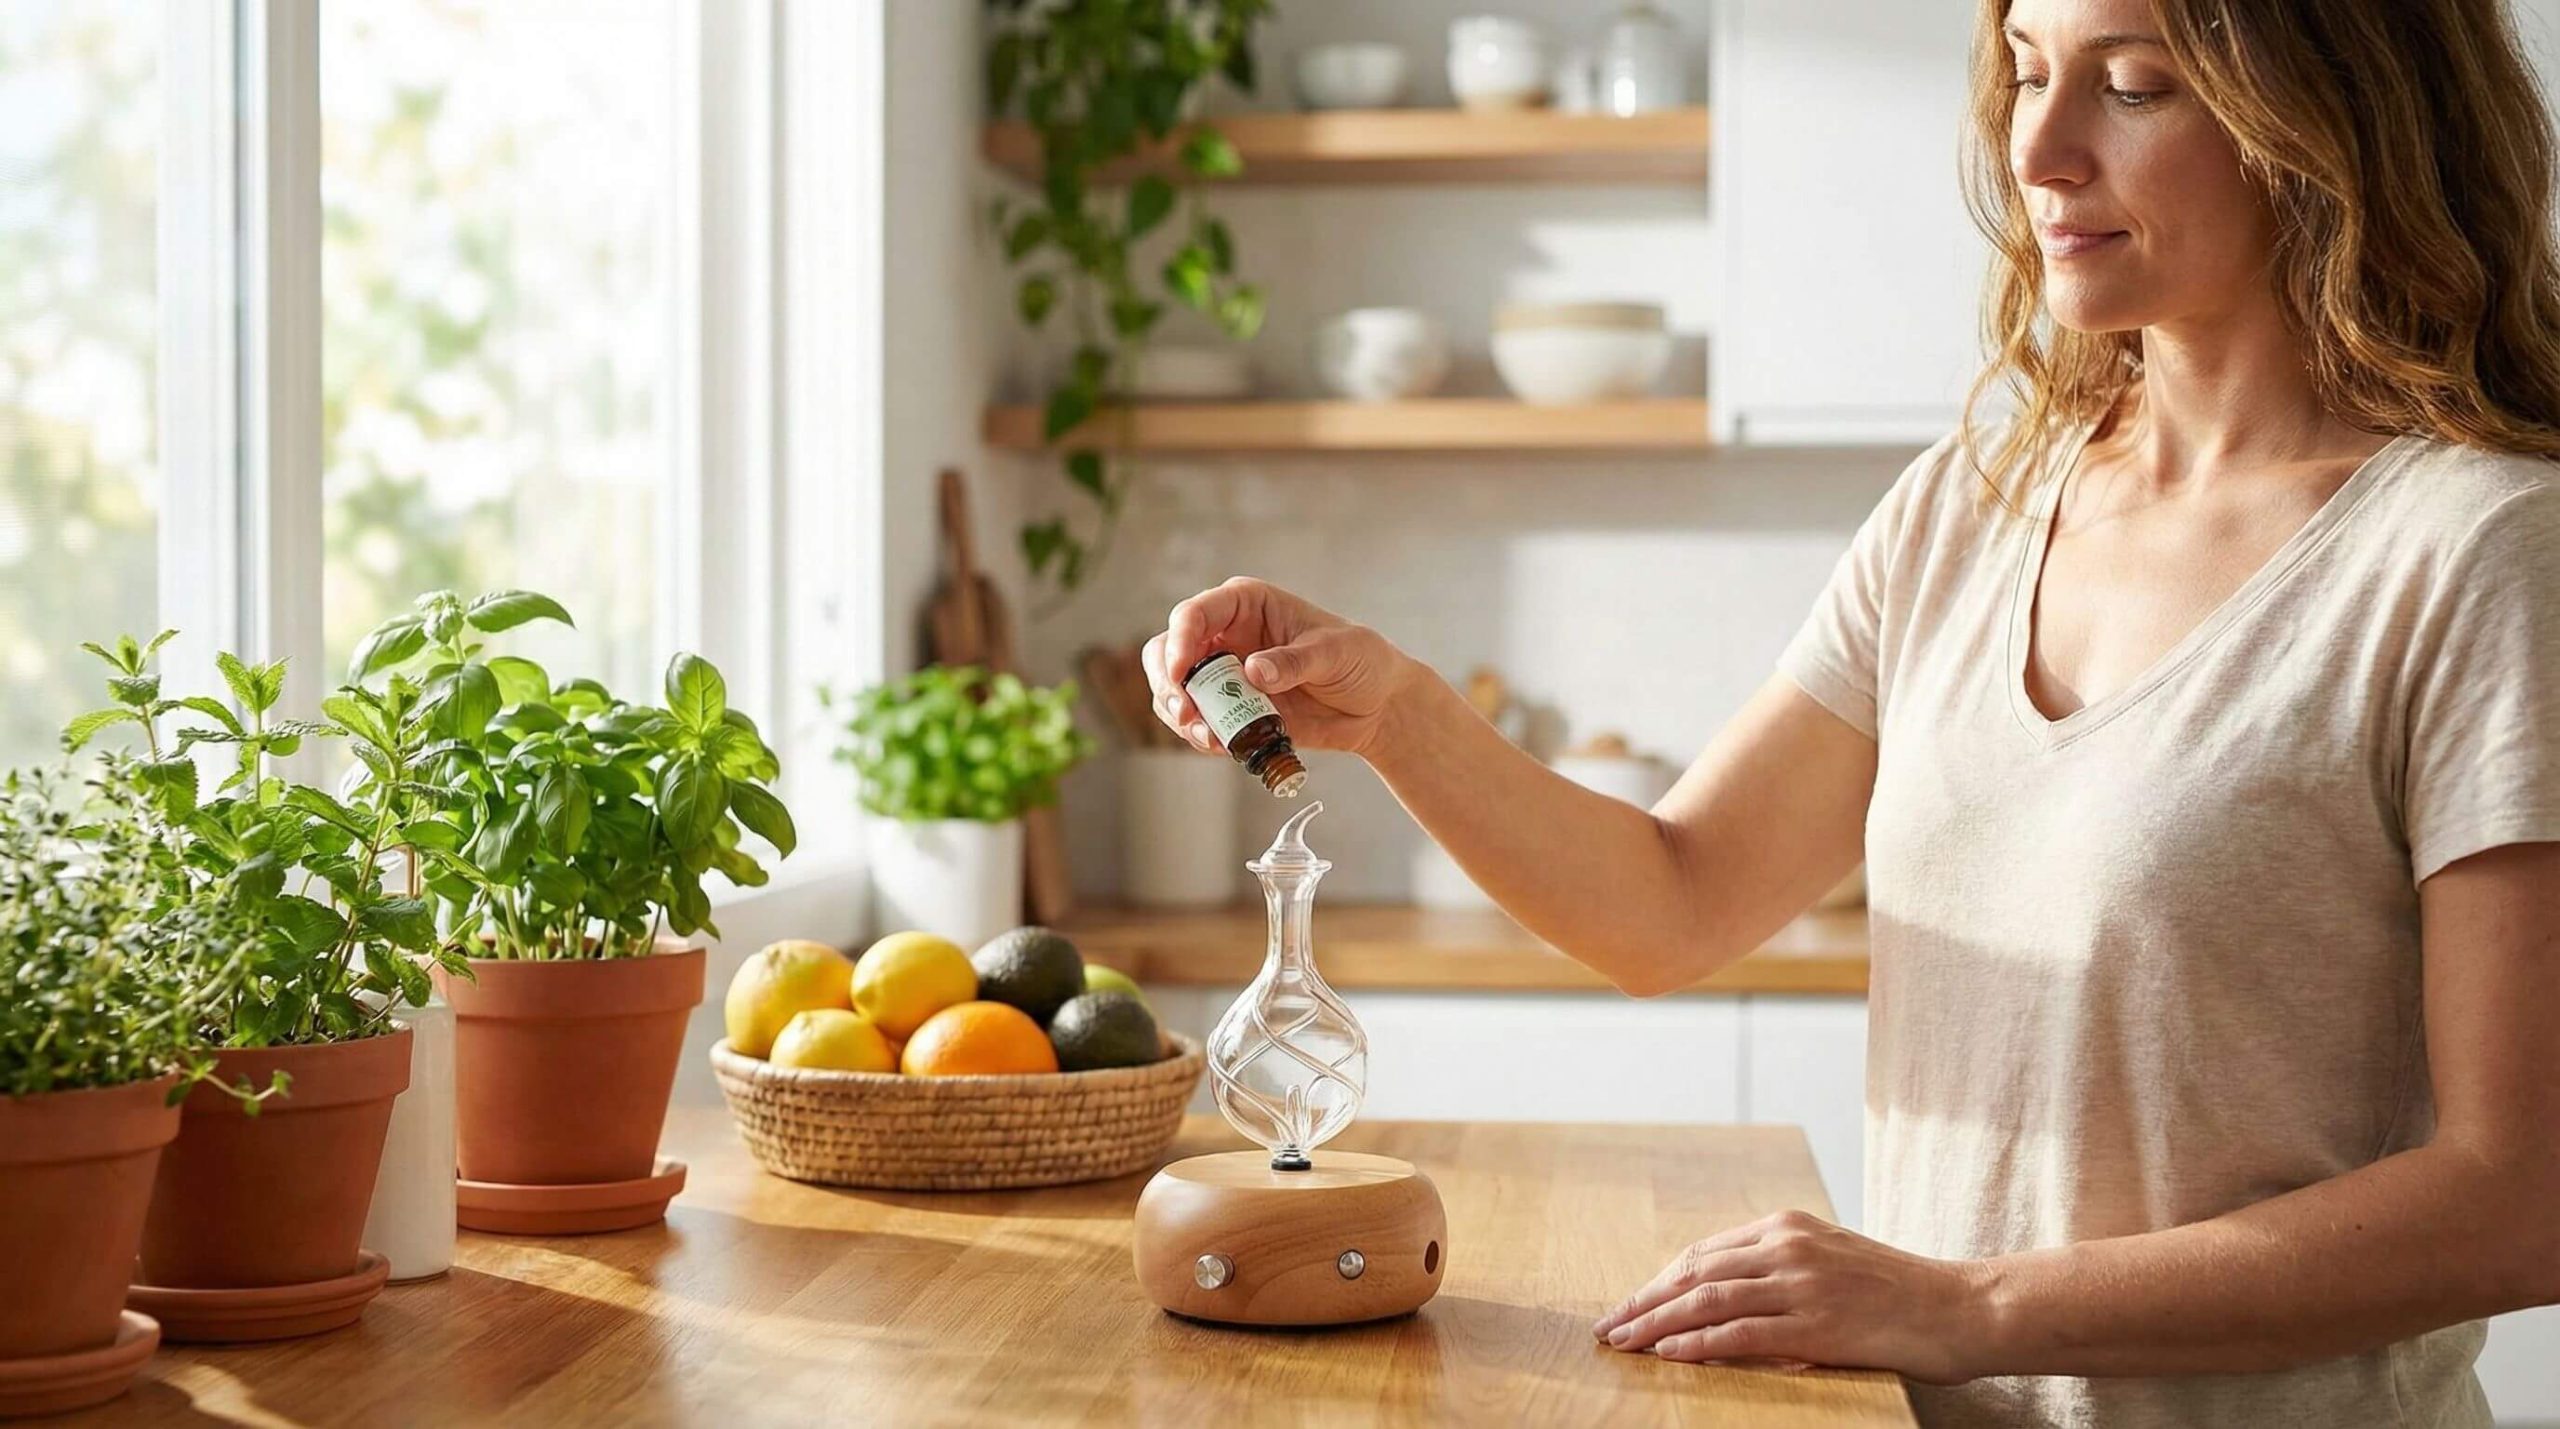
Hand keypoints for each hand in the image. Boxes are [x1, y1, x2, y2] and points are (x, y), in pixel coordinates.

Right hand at [1141, 577, 1415, 760]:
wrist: (1377, 706)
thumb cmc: (1361, 660)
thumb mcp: (1335, 653)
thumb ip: (1295, 661)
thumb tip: (1253, 672)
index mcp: (1246, 605)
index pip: (1195, 614)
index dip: (1180, 640)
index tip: (1183, 672)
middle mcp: (1225, 636)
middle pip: (1167, 651)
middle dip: (1168, 682)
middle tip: (1186, 712)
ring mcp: (1224, 675)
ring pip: (1174, 690)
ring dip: (1180, 716)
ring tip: (1208, 737)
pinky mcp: (1231, 711)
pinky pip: (1198, 722)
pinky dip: (1201, 736)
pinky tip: (1223, 745)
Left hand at [1590, 1209, 1998, 1384]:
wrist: (1962, 1306)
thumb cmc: (1899, 1291)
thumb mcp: (1833, 1261)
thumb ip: (1783, 1269)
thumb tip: (1729, 1298)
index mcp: (1788, 1226)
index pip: (1704, 1253)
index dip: (1661, 1281)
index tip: (1631, 1303)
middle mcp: (1788, 1246)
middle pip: (1694, 1272)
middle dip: (1644, 1300)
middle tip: (1608, 1326)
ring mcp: (1801, 1283)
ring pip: (1707, 1300)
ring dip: (1655, 1322)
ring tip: (1623, 1342)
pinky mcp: (1816, 1323)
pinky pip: (1740, 1333)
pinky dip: (1697, 1344)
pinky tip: (1668, 1354)